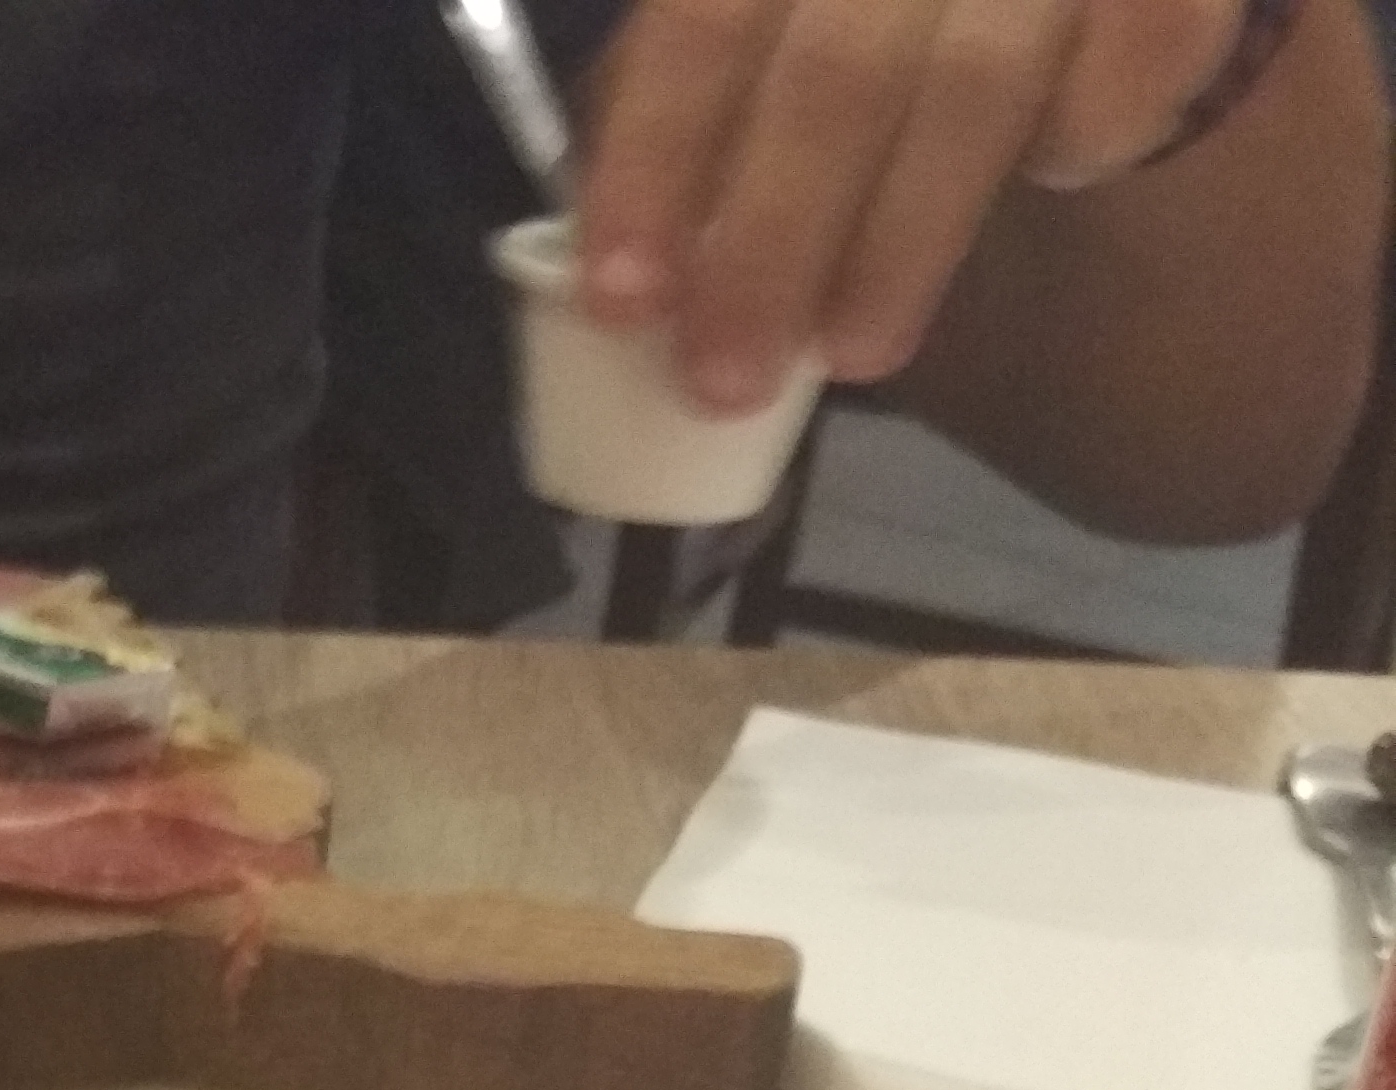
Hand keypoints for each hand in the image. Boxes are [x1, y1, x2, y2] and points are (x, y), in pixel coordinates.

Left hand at [575, 0, 1246, 404]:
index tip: (622, 299)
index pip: (705, 13)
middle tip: (728, 380)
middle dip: (773, 243)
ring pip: (974, 84)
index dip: (653, 158)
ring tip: (857, 353)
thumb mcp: (780, 5)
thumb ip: (703, 78)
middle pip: (837, 68)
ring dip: (902, 243)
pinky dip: (1082, 135)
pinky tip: (1051, 175)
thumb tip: (627, 253)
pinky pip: (1140, 54)